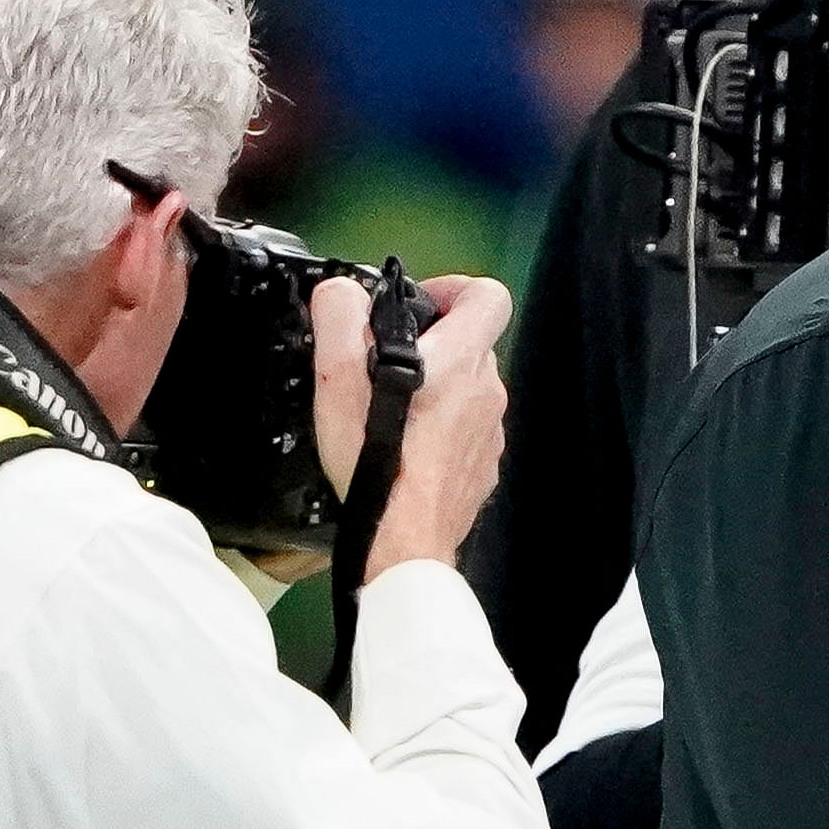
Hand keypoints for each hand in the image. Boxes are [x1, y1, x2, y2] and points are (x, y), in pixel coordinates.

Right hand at [314, 272, 512, 582]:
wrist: (403, 540)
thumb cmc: (376, 464)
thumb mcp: (338, 379)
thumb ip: (339, 318)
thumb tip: (341, 294)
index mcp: (461, 361)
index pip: (488, 296)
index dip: (453, 288)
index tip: (419, 305)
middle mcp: (487, 392)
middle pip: (472, 343)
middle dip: (431, 343)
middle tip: (385, 362)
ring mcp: (490, 431)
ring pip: (468, 388)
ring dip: (434, 388)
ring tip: (387, 411)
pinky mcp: (483, 465)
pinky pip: (466, 429)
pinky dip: (440, 428)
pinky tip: (404, 446)